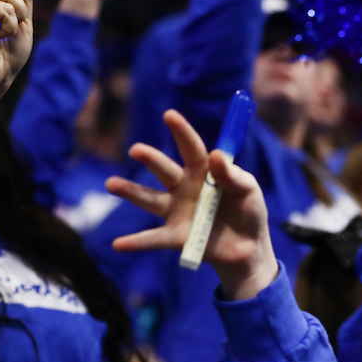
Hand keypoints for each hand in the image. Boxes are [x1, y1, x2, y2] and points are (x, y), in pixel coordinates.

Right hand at [107, 110, 277, 299]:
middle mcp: (184, 188)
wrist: (249, 246)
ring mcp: (177, 211)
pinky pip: (154, 239)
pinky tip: (118, 244)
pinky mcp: (176, 237)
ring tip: (111, 184)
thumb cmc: (249, 211)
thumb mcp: (248, 190)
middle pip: (165, 170)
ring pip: (149, 199)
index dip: (181, 132)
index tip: (170, 115)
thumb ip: (234, 175)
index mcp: (203, 172)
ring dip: (130, 191)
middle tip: (137, 151)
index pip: (191, 148)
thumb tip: (216, 155)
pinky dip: (136, 242)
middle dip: (151, 160)